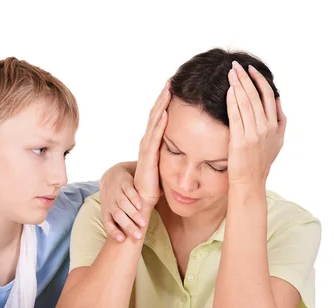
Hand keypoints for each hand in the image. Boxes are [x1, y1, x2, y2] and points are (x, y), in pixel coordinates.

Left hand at [100, 162, 145, 241]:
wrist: (113, 174)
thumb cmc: (115, 198)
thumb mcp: (113, 209)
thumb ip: (120, 223)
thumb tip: (129, 243)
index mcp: (107, 211)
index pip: (108, 224)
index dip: (113, 232)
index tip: (122, 240)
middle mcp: (110, 202)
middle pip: (118, 216)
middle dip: (128, 226)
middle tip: (138, 236)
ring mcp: (116, 192)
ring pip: (123, 204)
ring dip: (133, 214)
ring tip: (144, 223)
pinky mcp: (123, 182)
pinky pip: (128, 191)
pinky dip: (134, 198)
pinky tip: (140, 206)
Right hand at [134, 81, 170, 206]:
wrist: (142, 201)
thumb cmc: (154, 186)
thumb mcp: (165, 165)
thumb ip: (173, 154)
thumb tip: (191, 144)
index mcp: (153, 143)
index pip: (159, 118)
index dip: (165, 102)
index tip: (174, 88)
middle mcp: (148, 142)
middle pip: (155, 115)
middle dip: (163, 98)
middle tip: (170, 81)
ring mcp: (147, 149)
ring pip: (154, 122)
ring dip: (161, 105)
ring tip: (168, 90)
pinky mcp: (149, 158)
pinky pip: (156, 137)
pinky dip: (160, 124)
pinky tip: (166, 112)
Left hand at [226, 61, 286, 186]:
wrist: (250, 182)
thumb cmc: (260, 163)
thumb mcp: (277, 141)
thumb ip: (280, 121)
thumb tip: (279, 101)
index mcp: (275, 125)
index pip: (268, 96)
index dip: (259, 80)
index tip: (250, 70)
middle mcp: (266, 127)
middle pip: (256, 96)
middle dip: (246, 78)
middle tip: (236, 65)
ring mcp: (254, 133)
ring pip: (246, 103)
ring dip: (238, 85)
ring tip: (231, 72)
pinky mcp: (241, 140)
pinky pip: (236, 115)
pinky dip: (233, 101)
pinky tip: (229, 90)